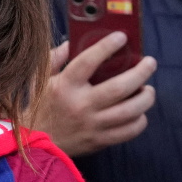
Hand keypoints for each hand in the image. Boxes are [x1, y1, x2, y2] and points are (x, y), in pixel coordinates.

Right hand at [33, 36, 155, 157]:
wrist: (32, 143)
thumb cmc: (38, 106)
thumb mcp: (39, 79)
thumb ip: (56, 58)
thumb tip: (74, 41)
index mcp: (64, 86)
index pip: (88, 61)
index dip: (107, 47)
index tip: (122, 37)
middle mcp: (80, 105)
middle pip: (120, 87)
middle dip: (141, 72)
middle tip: (150, 63)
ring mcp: (91, 125)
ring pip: (130, 111)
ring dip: (145, 98)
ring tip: (148, 89)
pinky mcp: (98, 141)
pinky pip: (128, 132)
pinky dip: (140, 121)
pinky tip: (139, 112)